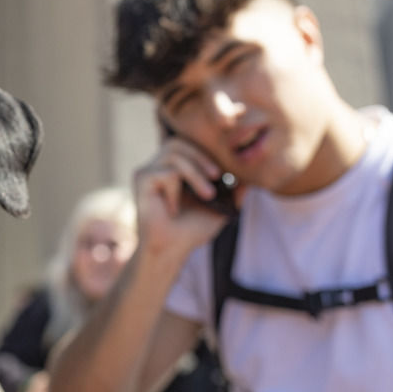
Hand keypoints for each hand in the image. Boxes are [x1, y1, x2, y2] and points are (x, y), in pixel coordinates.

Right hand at [133, 134, 239, 261]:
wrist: (171, 249)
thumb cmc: (191, 230)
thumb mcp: (220, 207)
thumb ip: (234, 192)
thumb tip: (251, 177)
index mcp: (173, 168)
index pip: (189, 145)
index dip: (206, 152)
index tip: (224, 171)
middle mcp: (158, 166)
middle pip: (179, 142)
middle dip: (202, 157)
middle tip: (218, 175)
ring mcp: (148, 172)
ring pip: (174, 154)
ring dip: (195, 173)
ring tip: (207, 195)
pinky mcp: (141, 180)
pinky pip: (166, 173)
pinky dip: (176, 191)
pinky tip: (173, 209)